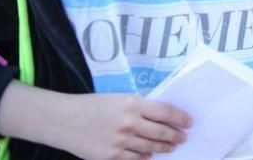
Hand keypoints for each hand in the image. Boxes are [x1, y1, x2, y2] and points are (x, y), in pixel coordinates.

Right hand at [60, 94, 191, 159]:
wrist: (63, 120)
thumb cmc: (92, 106)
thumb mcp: (119, 99)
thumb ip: (140, 108)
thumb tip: (162, 117)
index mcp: (133, 104)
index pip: (166, 112)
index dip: (181, 118)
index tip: (189, 122)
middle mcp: (129, 123)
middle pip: (162, 132)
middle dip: (175, 136)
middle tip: (183, 137)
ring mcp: (120, 142)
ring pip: (151, 148)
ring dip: (164, 148)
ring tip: (172, 147)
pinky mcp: (110, 157)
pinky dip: (145, 158)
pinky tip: (150, 156)